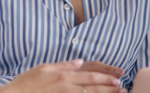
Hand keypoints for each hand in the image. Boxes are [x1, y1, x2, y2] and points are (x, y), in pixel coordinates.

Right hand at [0, 59, 126, 92]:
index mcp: (64, 76)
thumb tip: (79, 61)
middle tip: (122, 89)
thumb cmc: (27, 81)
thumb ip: (64, 65)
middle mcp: (66, 87)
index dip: (105, 78)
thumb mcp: (45, 67)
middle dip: (109, 89)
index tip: (117, 79)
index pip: (90, 76)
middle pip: (92, 88)